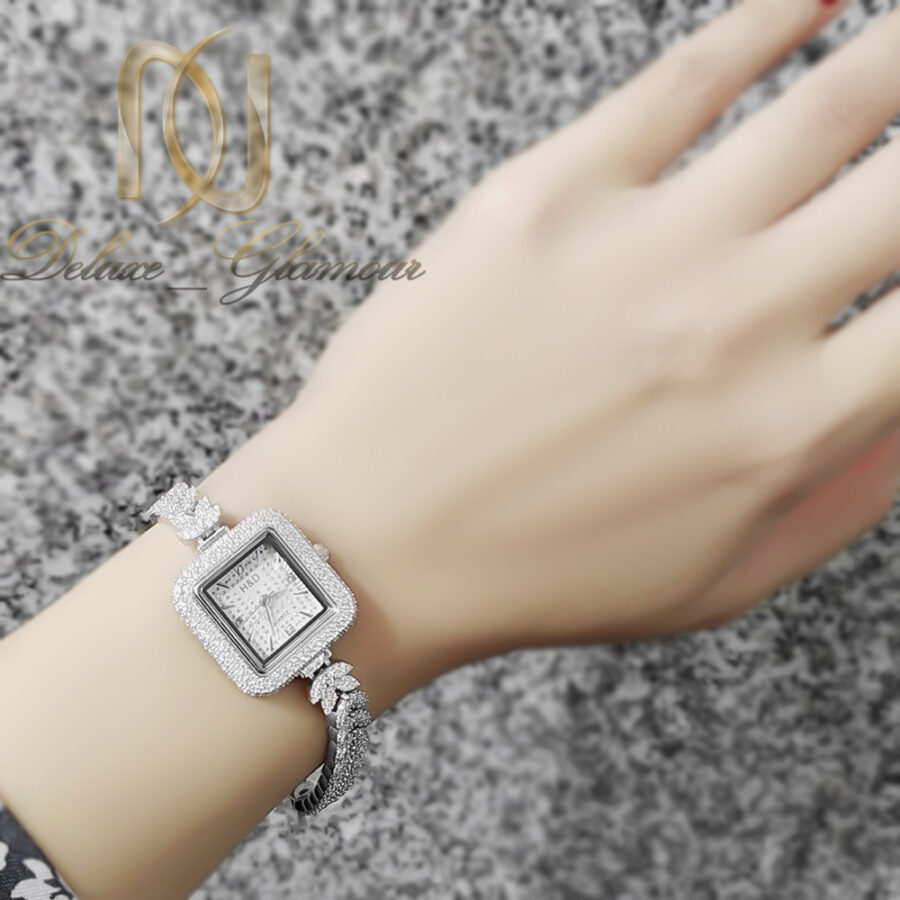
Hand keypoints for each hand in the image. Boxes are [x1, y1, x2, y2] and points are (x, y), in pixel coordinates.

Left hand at [214, 0, 899, 676]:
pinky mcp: (548, 193)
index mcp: (785, 426)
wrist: (372, 539)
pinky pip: (687, 77)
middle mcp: (734, 320)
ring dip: (896, 58)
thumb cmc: (536, 572)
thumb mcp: (717, 583)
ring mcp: (640, 244)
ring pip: (827, 106)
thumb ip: (846, 497)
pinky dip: (770, 19)